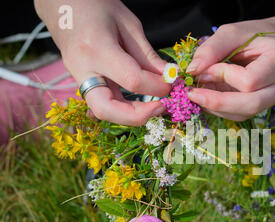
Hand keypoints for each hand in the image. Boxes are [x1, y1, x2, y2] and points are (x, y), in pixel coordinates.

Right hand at [35, 0, 170, 125]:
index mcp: (96, 48)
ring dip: (130, 116)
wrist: (61, 3)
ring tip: (153, 107)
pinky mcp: (80, 82)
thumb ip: (147, 55)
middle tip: (161, 108)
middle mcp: (82, 68)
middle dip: (138, 116)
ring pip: (103, 111)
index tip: (172, 84)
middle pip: (107, 109)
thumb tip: (168, 77)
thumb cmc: (96, 5)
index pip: (132, 80)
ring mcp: (77, 78)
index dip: (157, 87)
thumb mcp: (128, 24)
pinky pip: (103, 102)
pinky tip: (140, 102)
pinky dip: (123, 107)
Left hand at [186, 19, 274, 120]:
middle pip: (251, 105)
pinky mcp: (265, 107)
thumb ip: (212, 49)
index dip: (222, 76)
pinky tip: (208, 98)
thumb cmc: (255, 35)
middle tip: (191, 94)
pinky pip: (241, 114)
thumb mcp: (233, 32)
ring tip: (197, 94)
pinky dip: (221, 109)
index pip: (249, 81)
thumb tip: (192, 71)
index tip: (202, 69)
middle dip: (217, 102)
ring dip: (216, 107)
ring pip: (245, 113)